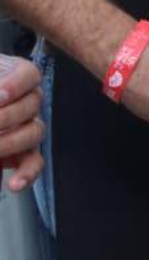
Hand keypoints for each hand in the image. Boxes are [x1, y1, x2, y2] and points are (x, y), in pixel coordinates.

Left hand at [0, 55, 44, 191]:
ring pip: (34, 133)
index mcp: (15, 77)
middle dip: (6, 118)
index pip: (29, 75)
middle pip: (32, 105)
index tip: (0, 96)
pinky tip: (13, 183)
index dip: (15, 85)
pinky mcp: (22, 154)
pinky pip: (33, 163)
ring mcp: (27, 127)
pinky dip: (26, 174)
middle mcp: (27, 101)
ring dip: (10, 142)